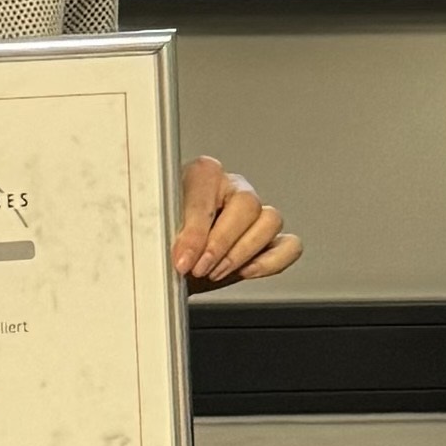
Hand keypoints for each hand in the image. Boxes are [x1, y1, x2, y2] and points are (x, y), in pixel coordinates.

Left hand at [173, 157, 301, 283]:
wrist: (173, 261)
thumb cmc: (163, 239)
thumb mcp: (156, 233)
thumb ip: (164, 234)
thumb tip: (178, 250)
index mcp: (202, 174)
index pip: (208, 192)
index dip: (196, 230)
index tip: (182, 259)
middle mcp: (233, 187)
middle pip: (247, 205)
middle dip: (221, 244)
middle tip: (199, 268)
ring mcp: (256, 212)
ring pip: (270, 221)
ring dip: (243, 253)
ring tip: (215, 272)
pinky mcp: (270, 239)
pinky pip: (290, 245)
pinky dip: (272, 262)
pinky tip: (245, 271)